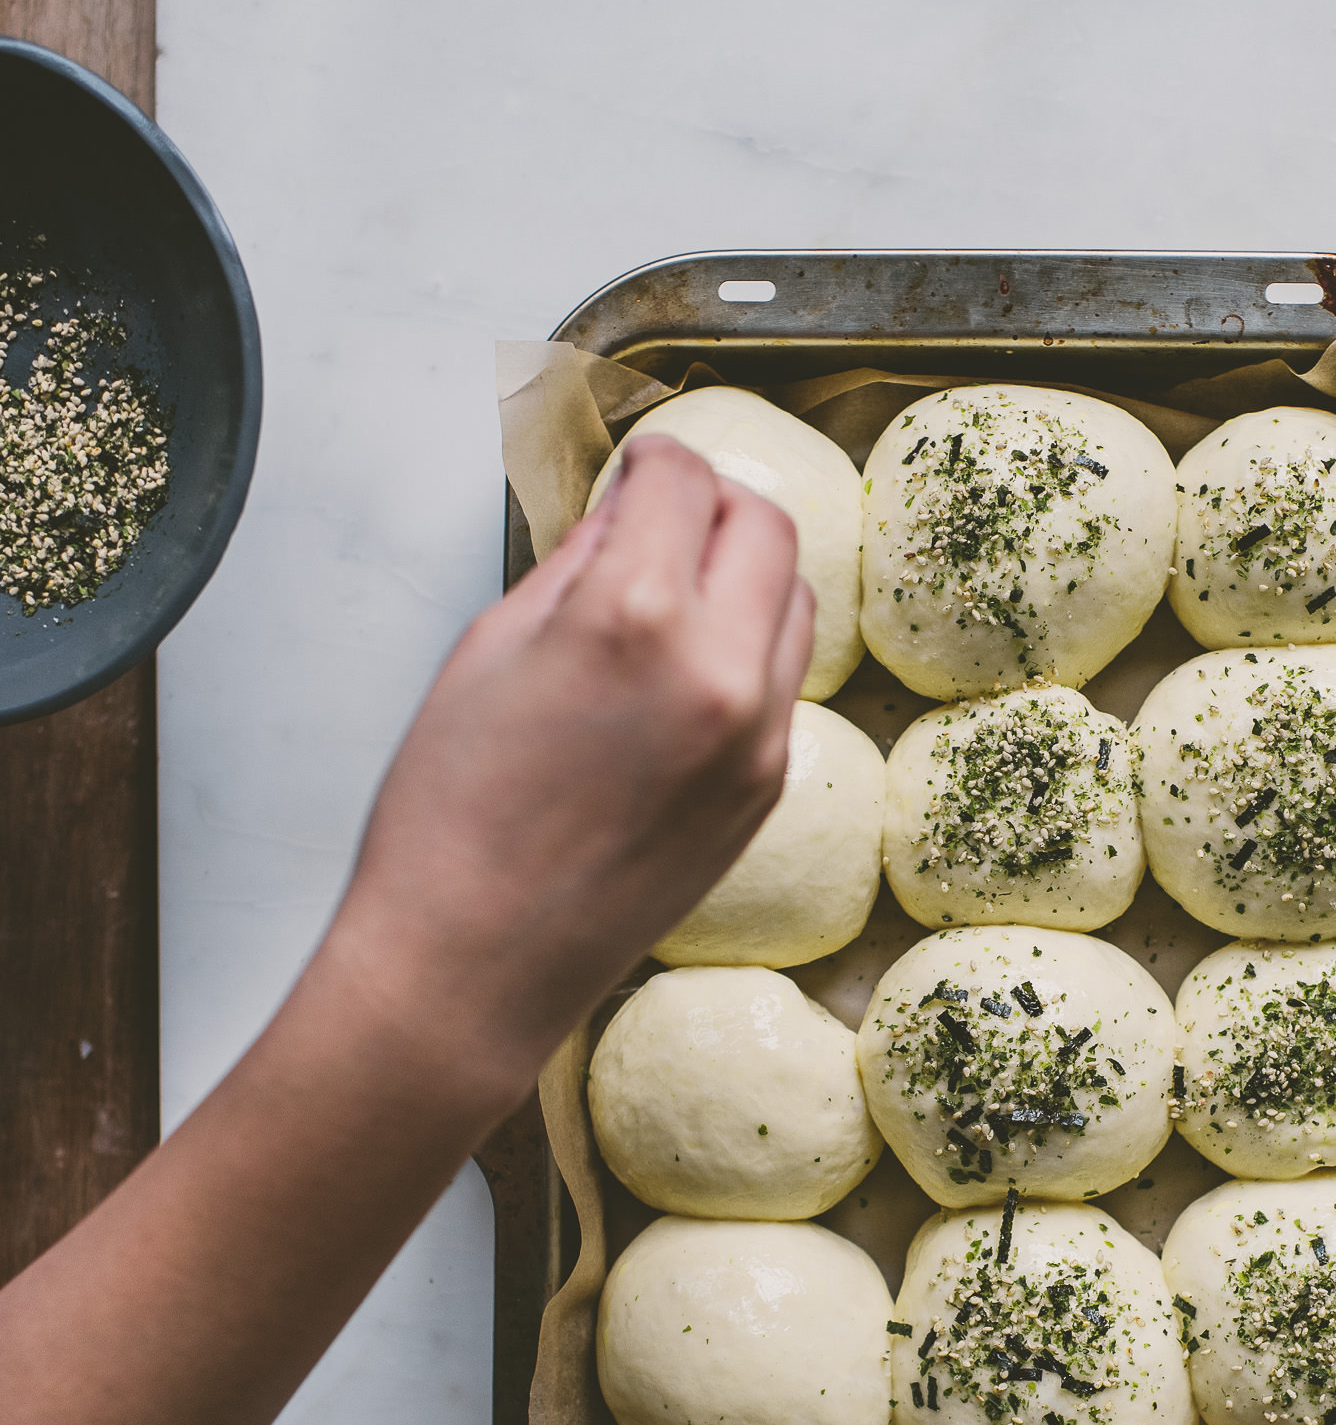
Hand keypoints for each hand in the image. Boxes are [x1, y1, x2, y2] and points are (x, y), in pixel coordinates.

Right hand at [319, 432, 812, 1120]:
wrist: (473, 966)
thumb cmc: (452, 817)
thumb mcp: (490, 646)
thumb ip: (579, 562)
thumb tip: (630, 512)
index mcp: (633, 617)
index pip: (684, 478)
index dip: (651, 458)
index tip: (634, 468)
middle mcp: (718, 671)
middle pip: (767, 524)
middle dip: (713, 503)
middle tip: (661, 516)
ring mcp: (757, 737)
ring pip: (795, 600)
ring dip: (744, 573)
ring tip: (673, 594)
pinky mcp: (767, 788)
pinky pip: (782, 680)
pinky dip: (746, 650)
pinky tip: (679, 673)